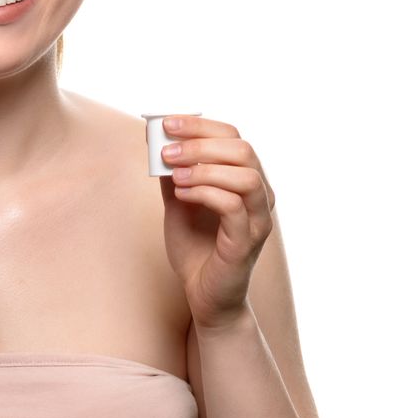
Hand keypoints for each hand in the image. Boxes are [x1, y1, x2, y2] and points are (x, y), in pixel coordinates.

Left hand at [158, 114, 274, 330]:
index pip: (234, 136)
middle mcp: (260, 195)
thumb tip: (156, 137)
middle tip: (166, 152)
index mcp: (246, 178)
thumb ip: (172, 171)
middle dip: (200, 144)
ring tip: (174, 177)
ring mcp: (258, 219)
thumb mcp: (177, 200)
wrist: (202, 294)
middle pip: (243, 150)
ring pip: (246, 176)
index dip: (200, 125)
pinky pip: (234, 207)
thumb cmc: (195, 246)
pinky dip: (204, 193)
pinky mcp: (246, 242)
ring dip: (204, 169)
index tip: (166, 124)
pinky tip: (181, 195)